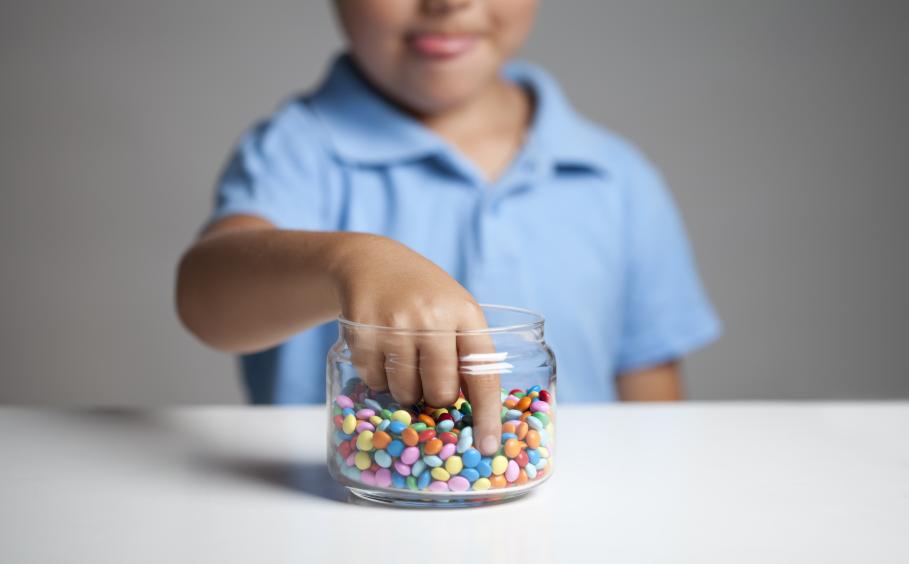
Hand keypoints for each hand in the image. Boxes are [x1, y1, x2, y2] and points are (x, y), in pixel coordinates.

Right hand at [335, 235, 501, 454]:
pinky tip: (381, 350)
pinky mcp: (362, 333)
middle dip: (436, 397)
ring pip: (405, 392)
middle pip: (440, 392)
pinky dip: (379, 377)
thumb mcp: (455, 310)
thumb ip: (467, 351)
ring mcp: (394, 325)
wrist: (371, 261)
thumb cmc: (423, 294)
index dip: (487, 415)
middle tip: (429, 380)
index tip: (488, 447)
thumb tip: (476, 413)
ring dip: (405, 388)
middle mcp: (431, 318)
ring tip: (403, 358)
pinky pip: (375, 382)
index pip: (482, 375)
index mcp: (464, 314)